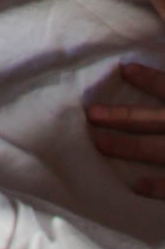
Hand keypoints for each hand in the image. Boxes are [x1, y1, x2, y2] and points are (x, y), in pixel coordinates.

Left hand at [87, 63, 164, 196]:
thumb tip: (147, 60)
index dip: (148, 78)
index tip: (124, 69)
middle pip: (153, 119)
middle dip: (122, 117)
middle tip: (91, 113)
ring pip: (158, 149)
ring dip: (129, 147)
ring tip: (100, 143)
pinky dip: (159, 187)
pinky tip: (137, 186)